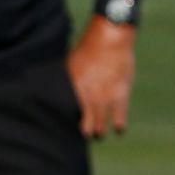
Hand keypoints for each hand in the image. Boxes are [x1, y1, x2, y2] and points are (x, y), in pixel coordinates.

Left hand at [66, 17, 136, 138]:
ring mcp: (104, 100)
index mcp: (72, 91)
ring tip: (99, 134)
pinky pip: (120, 120)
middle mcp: (87, 99)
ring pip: (101, 127)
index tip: (65, 127)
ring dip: (99, 132)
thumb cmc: (86, 48)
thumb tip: (53, 87)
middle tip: (85, 132)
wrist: (110, 40)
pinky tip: (118, 130)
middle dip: (84, 132)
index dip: (65, 124)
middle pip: (84, 127)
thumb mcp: (69, 65)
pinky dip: (119, 127)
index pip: (66, 116)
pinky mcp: (121, 97)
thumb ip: (66, 81)